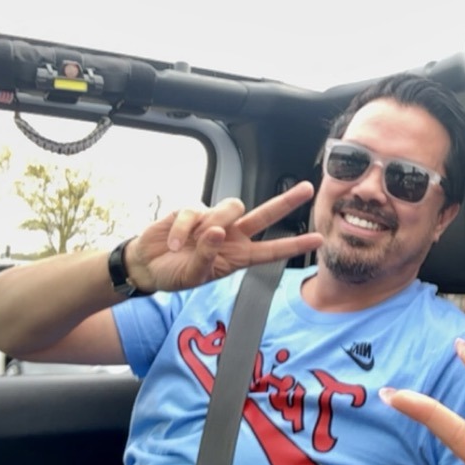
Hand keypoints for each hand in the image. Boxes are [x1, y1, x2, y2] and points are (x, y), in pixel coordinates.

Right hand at [127, 181, 322, 292]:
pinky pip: (196, 211)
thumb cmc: (175, 273)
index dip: (294, 245)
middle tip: (307, 189)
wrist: (147, 265)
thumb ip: (207, 256)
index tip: (317, 239)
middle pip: (264, 214)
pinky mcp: (193, 209)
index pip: (271, 250)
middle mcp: (231, 235)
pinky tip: (175, 242)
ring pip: (231, 206)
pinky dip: (184, 228)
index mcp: (238, 256)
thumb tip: (217, 231)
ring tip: (189, 244)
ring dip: (213, 223)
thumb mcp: (194, 276)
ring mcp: (213, 220)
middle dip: (286, 201)